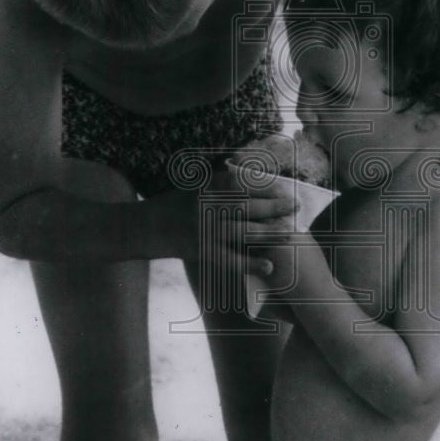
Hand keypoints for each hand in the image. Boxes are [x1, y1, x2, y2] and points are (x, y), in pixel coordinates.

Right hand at [146, 175, 298, 275]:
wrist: (144, 228)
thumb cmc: (172, 205)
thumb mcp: (193, 188)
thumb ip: (218, 183)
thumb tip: (250, 176)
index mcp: (205, 189)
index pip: (241, 185)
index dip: (265, 186)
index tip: (284, 187)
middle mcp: (206, 208)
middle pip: (248, 207)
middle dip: (275, 207)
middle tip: (295, 207)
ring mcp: (204, 231)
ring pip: (244, 232)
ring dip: (270, 232)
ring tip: (291, 232)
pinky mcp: (202, 252)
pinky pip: (232, 259)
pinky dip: (251, 263)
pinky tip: (270, 264)